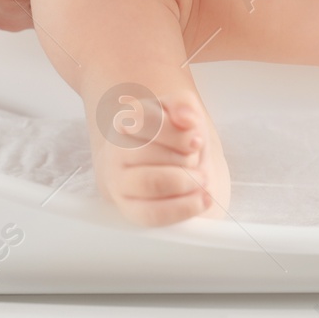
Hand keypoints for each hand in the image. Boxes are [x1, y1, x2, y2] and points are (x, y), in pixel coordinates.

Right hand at [94, 91, 230, 225]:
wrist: (159, 165)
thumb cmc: (171, 136)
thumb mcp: (180, 111)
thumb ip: (183, 104)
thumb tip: (187, 119)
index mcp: (125, 121)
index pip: (145, 122)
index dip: (176, 133)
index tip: (197, 140)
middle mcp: (115, 152)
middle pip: (150, 153)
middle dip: (184, 157)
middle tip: (197, 159)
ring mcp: (119, 182)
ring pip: (151, 182)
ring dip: (186, 181)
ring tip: (203, 178)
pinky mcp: (129, 209)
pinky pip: (153, 213)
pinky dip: (183, 207)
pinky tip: (202, 200)